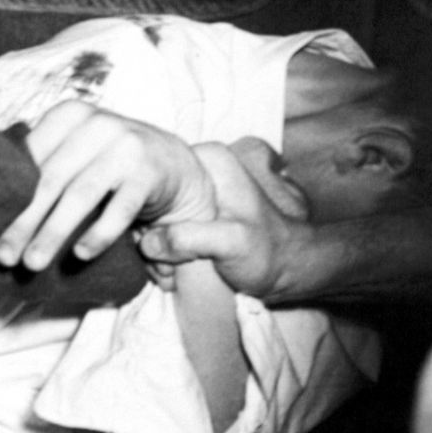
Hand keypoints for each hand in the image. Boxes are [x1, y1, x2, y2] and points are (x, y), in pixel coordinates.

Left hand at [0, 100, 214, 271]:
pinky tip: (81, 254)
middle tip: (4, 256)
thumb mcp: (78, 155)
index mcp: (71, 115)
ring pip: (80, 194)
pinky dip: (99, 233)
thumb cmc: (113, 166)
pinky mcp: (150, 172)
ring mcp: (127, 146)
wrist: (178, 168)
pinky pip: (120, 208)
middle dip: (25, 221)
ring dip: (53, 232)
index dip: (8, 196)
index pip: (31, 158)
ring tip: (33, 263)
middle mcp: (98, 124)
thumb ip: (44, 167)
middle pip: (51, 179)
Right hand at [138, 138, 316, 300]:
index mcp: (209, 159)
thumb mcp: (232, 243)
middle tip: (164, 267)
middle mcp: (197, 169)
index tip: (151, 241)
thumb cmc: (268, 252)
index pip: (153, 172)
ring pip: (149, 217)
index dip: (145, 208)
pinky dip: (159, 252)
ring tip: (170, 273)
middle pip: (148, 197)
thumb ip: (190, 238)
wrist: (286, 269)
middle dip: (148, 235)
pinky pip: (158, 230)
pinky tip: (171, 272)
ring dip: (152, 249)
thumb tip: (148, 242)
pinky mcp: (188, 215)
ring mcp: (191, 192)